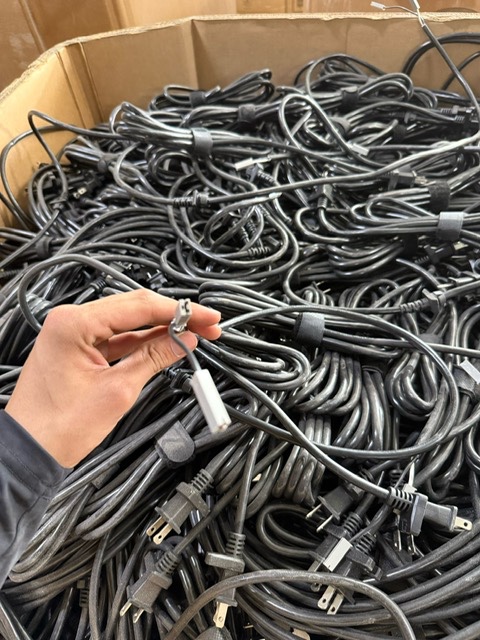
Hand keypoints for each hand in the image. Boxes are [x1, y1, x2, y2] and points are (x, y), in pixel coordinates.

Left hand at [5, 290, 220, 466]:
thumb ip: (154, 358)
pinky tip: (166, 344)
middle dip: (173, 317)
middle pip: (134, 308)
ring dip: (160, 329)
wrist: (29, 451)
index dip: (178, 311)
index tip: (205, 317)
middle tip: (206, 325)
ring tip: (193, 335)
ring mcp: (74, 334)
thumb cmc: (56, 427)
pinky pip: (117, 338)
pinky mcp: (78, 349)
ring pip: (128, 322)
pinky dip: (142, 342)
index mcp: (73, 323)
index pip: (138, 306)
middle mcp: (70, 322)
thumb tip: (183, 340)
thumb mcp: (117, 391)